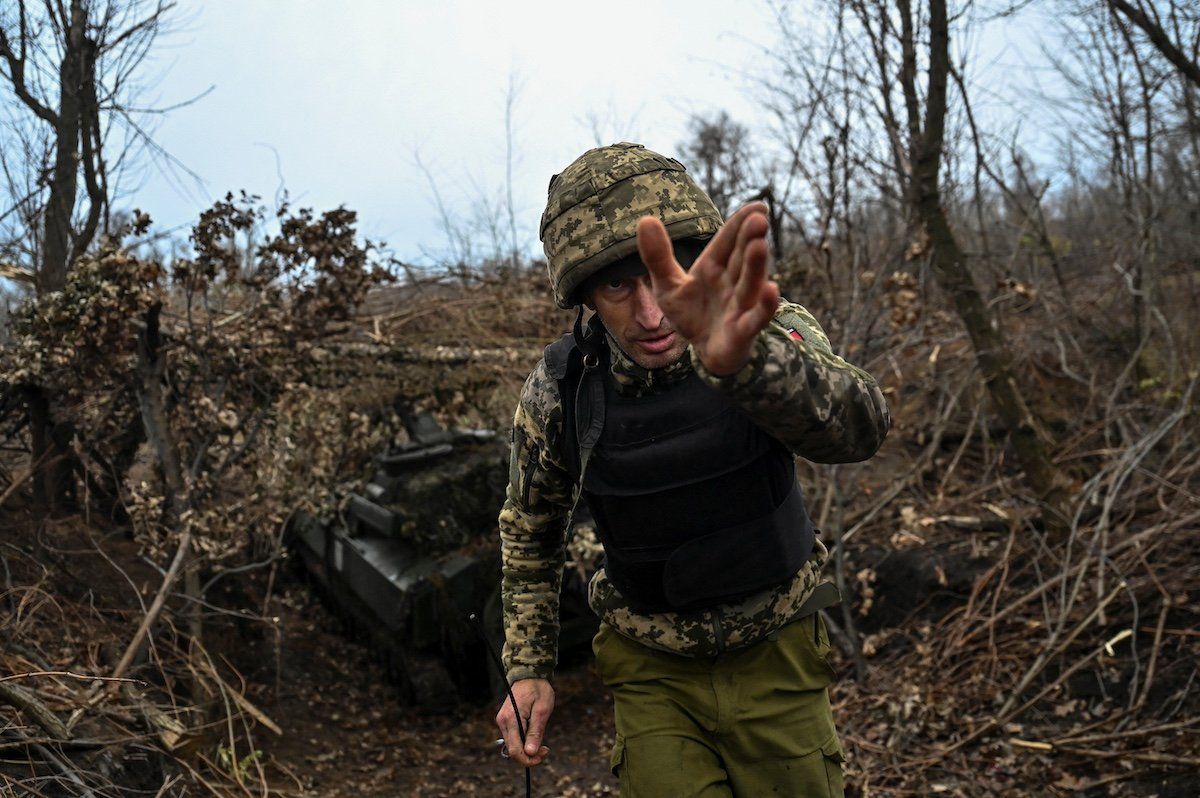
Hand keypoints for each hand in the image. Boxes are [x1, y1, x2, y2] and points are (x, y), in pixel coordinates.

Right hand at [495, 677, 553, 766]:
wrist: (529, 675)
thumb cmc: (538, 690)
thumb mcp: (542, 710)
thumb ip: (535, 732)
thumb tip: (530, 753)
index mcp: (511, 718)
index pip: (515, 750)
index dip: (529, 759)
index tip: (545, 753)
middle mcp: (503, 721)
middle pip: (512, 750)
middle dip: (529, 755)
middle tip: (546, 749)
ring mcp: (502, 721)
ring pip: (513, 745)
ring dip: (527, 748)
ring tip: (541, 739)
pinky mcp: (505, 721)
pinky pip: (513, 738)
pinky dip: (523, 741)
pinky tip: (533, 734)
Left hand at [636, 202, 779, 375]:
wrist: (704, 351)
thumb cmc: (691, 314)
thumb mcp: (668, 286)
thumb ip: (658, 256)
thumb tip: (645, 219)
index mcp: (714, 267)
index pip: (727, 241)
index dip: (740, 223)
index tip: (758, 205)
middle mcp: (732, 282)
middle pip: (741, 258)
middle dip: (749, 239)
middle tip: (759, 218)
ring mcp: (740, 305)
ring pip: (749, 284)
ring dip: (756, 266)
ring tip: (760, 245)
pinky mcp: (743, 330)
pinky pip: (756, 318)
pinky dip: (764, 306)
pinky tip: (772, 290)